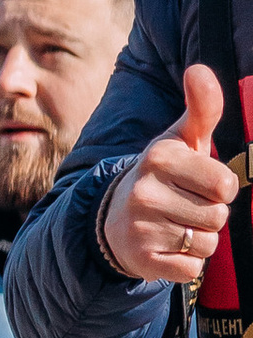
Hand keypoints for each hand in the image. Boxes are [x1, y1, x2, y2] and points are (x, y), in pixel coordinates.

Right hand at [101, 65, 235, 285]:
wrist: (113, 219)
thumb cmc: (161, 176)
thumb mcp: (180, 141)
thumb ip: (201, 108)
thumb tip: (199, 69)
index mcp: (158, 158)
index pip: (224, 184)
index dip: (220, 188)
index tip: (199, 184)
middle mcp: (145, 191)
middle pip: (218, 216)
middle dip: (209, 215)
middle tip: (184, 206)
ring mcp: (141, 227)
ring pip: (207, 243)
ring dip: (199, 239)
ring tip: (175, 225)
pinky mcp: (143, 259)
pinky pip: (192, 268)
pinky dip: (186, 262)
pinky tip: (167, 246)